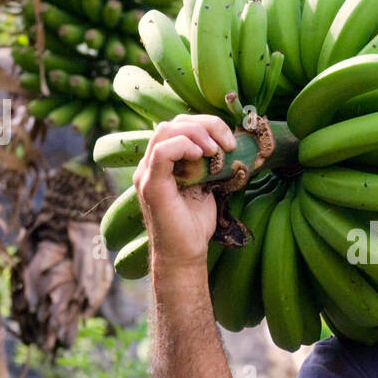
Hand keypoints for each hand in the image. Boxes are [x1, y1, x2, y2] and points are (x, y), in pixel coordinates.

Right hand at [131, 114, 236, 277]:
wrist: (186, 254)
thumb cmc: (195, 225)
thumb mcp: (207, 185)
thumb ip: (210, 164)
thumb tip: (230, 143)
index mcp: (162, 162)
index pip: (179, 125)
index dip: (206, 124)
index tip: (230, 142)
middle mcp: (150, 164)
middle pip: (173, 123)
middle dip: (206, 125)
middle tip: (227, 144)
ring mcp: (147, 174)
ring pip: (165, 131)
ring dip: (197, 134)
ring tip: (215, 151)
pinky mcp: (150, 186)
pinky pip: (161, 152)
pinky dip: (184, 146)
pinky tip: (201, 156)